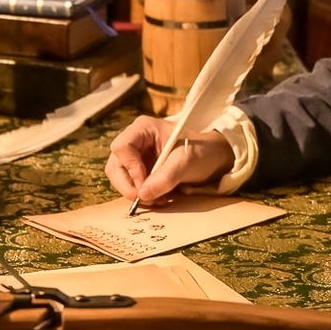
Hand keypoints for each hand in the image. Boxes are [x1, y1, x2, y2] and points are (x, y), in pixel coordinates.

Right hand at [105, 116, 233, 205]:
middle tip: (148, 199)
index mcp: (144, 129)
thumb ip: (165, 176)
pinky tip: (161, 198)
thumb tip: (143, 194)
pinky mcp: (140, 172)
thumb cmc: (202, 151)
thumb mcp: (187, 161)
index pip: (122, 148)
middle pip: (115, 166)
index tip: (145, 185)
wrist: (214, 158)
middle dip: (129, 186)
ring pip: (120, 179)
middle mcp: (135, 142)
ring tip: (159, 200)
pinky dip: (143, 196)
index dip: (130, 169)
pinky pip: (131, 187)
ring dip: (136, 194)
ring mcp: (136, 158)